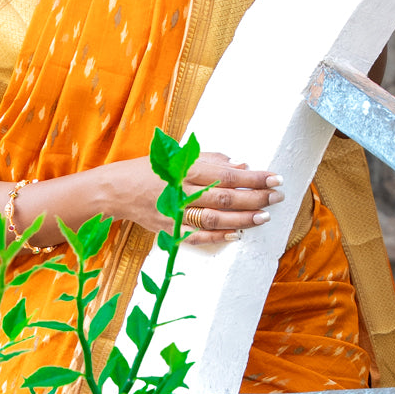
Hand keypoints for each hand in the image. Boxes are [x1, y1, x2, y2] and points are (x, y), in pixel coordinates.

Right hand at [105, 151, 284, 244]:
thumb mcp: (180, 155)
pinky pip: (199, 237)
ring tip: (264, 216)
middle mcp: (182, 191)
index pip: (227, 175)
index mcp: (185, 169)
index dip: (254, 178)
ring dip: (243, 219)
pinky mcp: (171, 230)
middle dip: (255, 198)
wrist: (117, 190)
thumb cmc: (152, 168)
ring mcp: (175, 213)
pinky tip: (238, 235)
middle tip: (277, 197)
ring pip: (215, 219)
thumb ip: (211, 160)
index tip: (275, 178)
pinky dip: (219, 237)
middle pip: (225, 198)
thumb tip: (242, 165)